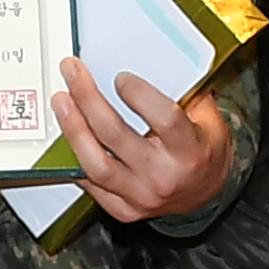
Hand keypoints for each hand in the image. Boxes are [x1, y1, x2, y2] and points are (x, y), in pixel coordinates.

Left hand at [52, 61, 231, 222]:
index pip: (164, 120)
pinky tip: (67, 134)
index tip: (120, 77)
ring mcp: (142, 196)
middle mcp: (164, 176)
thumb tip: (152, 58)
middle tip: (72, 72)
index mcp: (190, 151)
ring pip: (97, 164)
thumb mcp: (207, 118)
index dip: (139, 95)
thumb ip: (184, 92)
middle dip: (89, 99)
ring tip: (61, 101)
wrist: (206, 193)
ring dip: (73, 129)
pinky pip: (91, 185)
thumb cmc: (203, 150)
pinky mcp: (125, 210)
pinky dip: (75, 159)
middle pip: (116, 135)